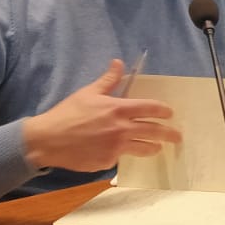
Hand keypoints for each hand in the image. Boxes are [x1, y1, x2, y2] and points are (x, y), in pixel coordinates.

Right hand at [22, 59, 179, 172]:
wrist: (47, 140)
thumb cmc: (67, 113)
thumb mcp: (88, 92)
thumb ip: (108, 80)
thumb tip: (119, 62)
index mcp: (118, 109)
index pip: (151, 108)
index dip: (164, 111)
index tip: (170, 113)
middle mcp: (121, 129)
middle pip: (154, 131)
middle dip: (169, 134)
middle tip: (177, 136)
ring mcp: (116, 147)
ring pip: (143, 148)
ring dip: (153, 147)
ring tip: (158, 147)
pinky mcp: (107, 162)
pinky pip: (121, 157)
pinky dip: (122, 153)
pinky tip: (120, 151)